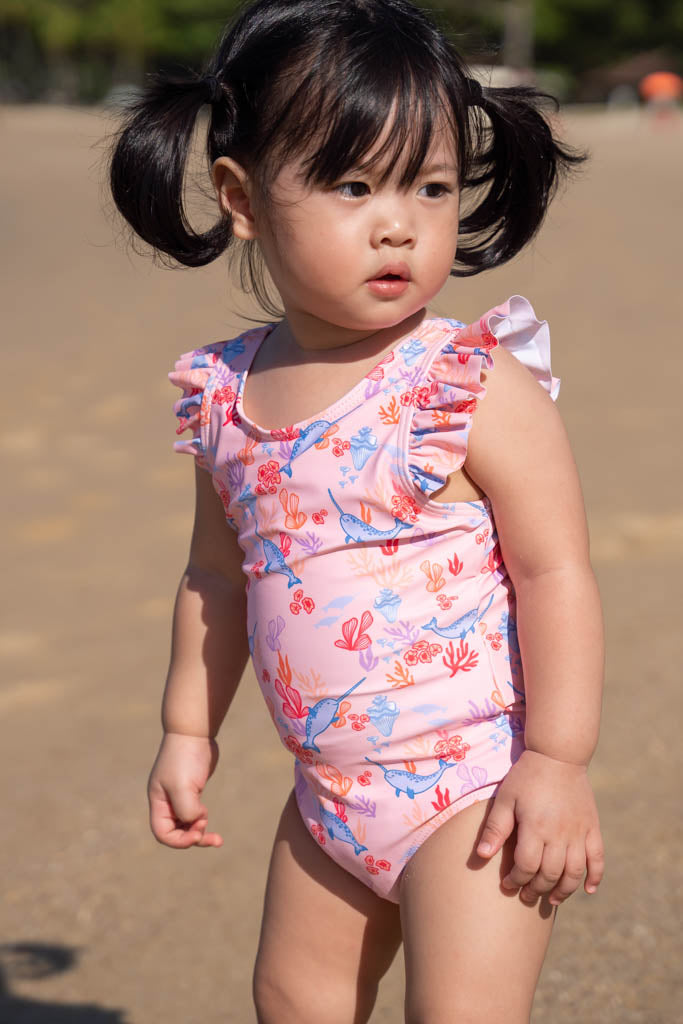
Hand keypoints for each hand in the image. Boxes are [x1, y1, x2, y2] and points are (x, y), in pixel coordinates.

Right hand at [147, 732, 222, 848]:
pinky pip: (195, 812)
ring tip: (217, 838)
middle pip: (176, 831)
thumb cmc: (184, 757)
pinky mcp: (192, 789)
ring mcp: (179, 795)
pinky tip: (207, 816)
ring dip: (200, 832)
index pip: (162, 832)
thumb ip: (187, 809)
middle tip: (212, 838)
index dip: (179, 840)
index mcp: (159, 802)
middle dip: (193, 838)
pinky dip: (202, 819)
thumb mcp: (183, 786)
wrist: (194, 732)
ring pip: (187, 823)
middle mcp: (167, 801)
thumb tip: (196, 821)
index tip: (197, 833)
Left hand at [476, 749, 603, 905]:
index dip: (516, 880)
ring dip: (564, 891)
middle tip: (526, 895)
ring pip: (575, 872)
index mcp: (536, 827)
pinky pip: (598, 858)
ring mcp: (579, 832)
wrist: (558, 755)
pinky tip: (587, 890)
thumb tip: (482, 856)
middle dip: (536, 889)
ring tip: (552, 900)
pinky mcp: (592, 828)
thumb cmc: (527, 776)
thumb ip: (495, 828)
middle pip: (550, 874)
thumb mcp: (506, 798)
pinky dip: (595, 877)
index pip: (527, 866)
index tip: (507, 884)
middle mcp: (560, 834)